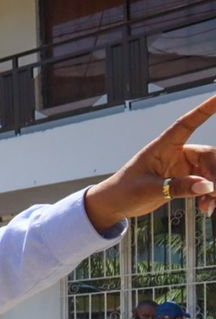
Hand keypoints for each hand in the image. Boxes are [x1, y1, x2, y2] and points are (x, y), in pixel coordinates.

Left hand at [87, 93, 215, 229]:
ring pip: (210, 172)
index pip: (187, 124)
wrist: (113, 206)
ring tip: (210, 206)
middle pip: (208, 156)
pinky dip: (209, 195)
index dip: (205, 109)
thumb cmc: (123, 191)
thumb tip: (208, 186)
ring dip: (214, 188)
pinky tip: (207, 209)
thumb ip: (177, 188)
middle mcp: (176, 154)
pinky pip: (205, 185)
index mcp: (163, 147)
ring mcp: (181, 168)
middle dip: (215, 173)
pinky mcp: (184, 181)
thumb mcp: (149, 190)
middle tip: (215, 193)